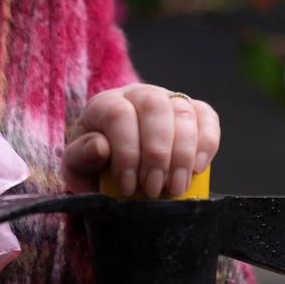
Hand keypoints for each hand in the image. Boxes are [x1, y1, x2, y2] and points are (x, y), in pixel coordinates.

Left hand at [62, 84, 219, 197]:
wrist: (115, 169)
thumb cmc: (95, 167)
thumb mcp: (77, 167)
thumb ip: (81, 156)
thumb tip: (100, 147)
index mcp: (105, 104)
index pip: (119, 114)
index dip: (126, 151)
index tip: (127, 186)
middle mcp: (138, 94)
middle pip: (154, 107)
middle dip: (157, 153)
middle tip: (153, 189)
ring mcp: (167, 99)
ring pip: (183, 111)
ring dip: (183, 153)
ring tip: (175, 188)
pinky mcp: (193, 112)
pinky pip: (207, 117)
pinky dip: (207, 142)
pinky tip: (197, 168)